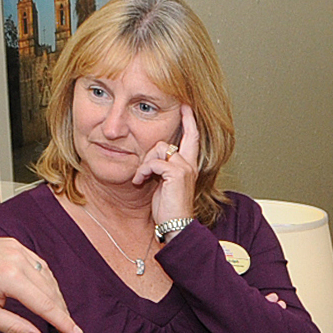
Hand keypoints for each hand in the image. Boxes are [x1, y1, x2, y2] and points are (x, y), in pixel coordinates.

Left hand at [0, 238, 82, 332]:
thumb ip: (13, 327)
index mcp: (10, 277)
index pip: (45, 304)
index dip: (62, 321)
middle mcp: (18, 260)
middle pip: (50, 291)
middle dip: (61, 312)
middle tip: (67, 330)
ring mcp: (18, 249)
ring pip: (48, 278)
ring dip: (56, 297)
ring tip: (59, 314)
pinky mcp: (17, 245)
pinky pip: (41, 265)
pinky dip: (48, 281)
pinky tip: (49, 293)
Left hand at [138, 103, 201, 231]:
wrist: (176, 226)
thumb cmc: (169, 209)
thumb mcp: (164, 184)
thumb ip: (161, 168)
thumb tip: (150, 159)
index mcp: (189, 166)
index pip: (192, 138)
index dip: (189, 121)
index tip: (186, 106)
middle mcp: (190, 164)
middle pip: (175, 138)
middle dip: (169, 132)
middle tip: (169, 123)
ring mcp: (185, 167)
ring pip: (160, 148)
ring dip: (145, 162)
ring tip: (142, 177)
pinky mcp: (177, 173)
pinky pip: (154, 161)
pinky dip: (143, 170)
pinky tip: (140, 181)